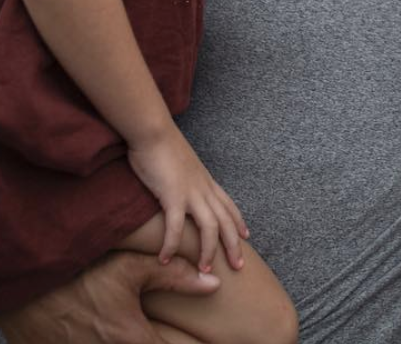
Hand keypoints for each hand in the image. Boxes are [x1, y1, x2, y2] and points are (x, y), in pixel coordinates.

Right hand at [0, 251, 217, 343]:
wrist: (27, 285)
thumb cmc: (83, 274)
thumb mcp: (132, 269)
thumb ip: (175, 277)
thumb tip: (214, 283)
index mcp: (131, 340)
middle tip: (173, 338)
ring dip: (134, 343)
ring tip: (135, 331)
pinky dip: (103, 343)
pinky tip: (109, 332)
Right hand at [127, 124, 248, 272]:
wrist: (153, 131)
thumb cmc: (162, 146)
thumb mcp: (181, 165)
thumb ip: (185, 178)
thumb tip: (182, 186)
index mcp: (206, 180)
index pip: (228, 204)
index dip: (238, 221)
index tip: (246, 237)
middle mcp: (204, 188)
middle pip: (225, 220)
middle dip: (233, 245)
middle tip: (238, 267)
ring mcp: (191, 192)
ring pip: (209, 227)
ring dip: (208, 251)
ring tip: (204, 270)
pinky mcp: (173, 195)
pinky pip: (176, 227)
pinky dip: (172, 244)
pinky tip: (165, 258)